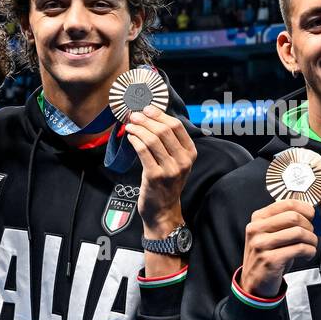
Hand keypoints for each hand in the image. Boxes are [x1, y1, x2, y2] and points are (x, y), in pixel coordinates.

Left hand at [126, 106, 196, 237]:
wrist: (163, 210)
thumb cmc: (167, 184)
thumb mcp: (177, 162)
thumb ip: (171, 143)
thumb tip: (153, 118)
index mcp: (190, 153)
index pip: (177, 126)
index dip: (160, 114)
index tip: (147, 109)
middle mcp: (183, 160)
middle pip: (164, 130)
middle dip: (146, 119)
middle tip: (134, 115)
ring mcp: (170, 169)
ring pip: (152, 139)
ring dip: (138, 128)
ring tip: (129, 125)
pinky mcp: (155, 176)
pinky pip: (143, 151)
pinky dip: (134, 140)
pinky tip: (130, 137)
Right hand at [239, 200, 318, 297]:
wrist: (255, 282)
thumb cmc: (267, 256)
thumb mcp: (270, 234)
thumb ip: (285, 221)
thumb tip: (310, 213)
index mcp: (258, 218)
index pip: (286, 204)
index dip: (305, 208)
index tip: (312, 216)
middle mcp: (257, 229)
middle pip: (294, 217)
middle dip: (309, 226)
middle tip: (311, 234)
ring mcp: (261, 244)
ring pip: (298, 233)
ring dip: (312, 240)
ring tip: (311, 246)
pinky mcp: (270, 259)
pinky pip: (299, 249)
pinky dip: (309, 251)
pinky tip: (307, 254)